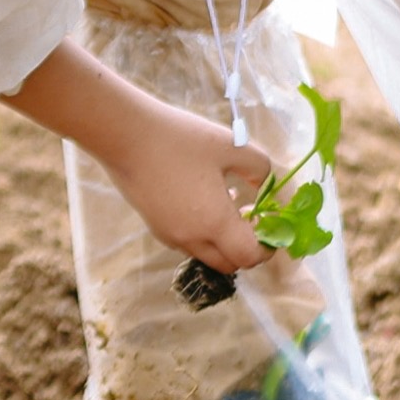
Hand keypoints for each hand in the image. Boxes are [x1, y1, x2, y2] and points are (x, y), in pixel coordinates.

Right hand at [0, 42, 269, 275]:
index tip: (272, 225)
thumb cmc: (182, 139)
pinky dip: (204, 231)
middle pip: (229, 263)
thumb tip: (267, 186)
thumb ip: (259, 168)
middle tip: (254, 215)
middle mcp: (192, 238)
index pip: (249, 257)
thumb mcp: (231, 145)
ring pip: (207, 253)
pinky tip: (203, 196)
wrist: (127, 136)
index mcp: (214, 223)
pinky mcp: (156, 227)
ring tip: (230, 199)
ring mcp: (170, 236)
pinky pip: (189, 241)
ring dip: (225, 239)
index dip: (267, 247)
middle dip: (247, 247)